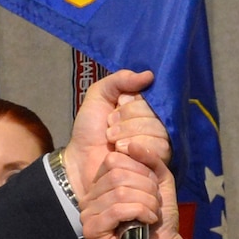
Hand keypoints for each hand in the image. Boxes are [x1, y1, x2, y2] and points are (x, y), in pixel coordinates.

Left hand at [63, 69, 165, 200]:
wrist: (80, 159)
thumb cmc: (89, 129)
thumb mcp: (99, 95)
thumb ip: (120, 80)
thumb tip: (150, 75)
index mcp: (144, 107)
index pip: (152, 97)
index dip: (131, 103)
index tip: (115, 107)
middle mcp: (155, 124)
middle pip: (155, 115)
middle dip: (127, 120)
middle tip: (109, 128)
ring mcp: (158, 144)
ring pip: (158, 131)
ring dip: (129, 134)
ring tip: (113, 142)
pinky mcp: (158, 163)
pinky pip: (158, 150)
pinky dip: (135, 148)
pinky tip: (121, 152)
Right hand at [86, 149, 197, 238]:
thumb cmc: (159, 215)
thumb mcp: (159, 180)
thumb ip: (148, 159)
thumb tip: (129, 144)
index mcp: (101, 181)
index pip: (115, 159)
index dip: (141, 170)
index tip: (153, 187)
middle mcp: (90, 196)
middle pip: (117, 175)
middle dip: (146, 187)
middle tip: (155, 203)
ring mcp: (88, 214)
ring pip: (119, 192)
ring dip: (146, 201)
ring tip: (152, 213)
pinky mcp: (91, 230)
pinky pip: (117, 210)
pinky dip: (139, 212)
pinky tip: (147, 221)